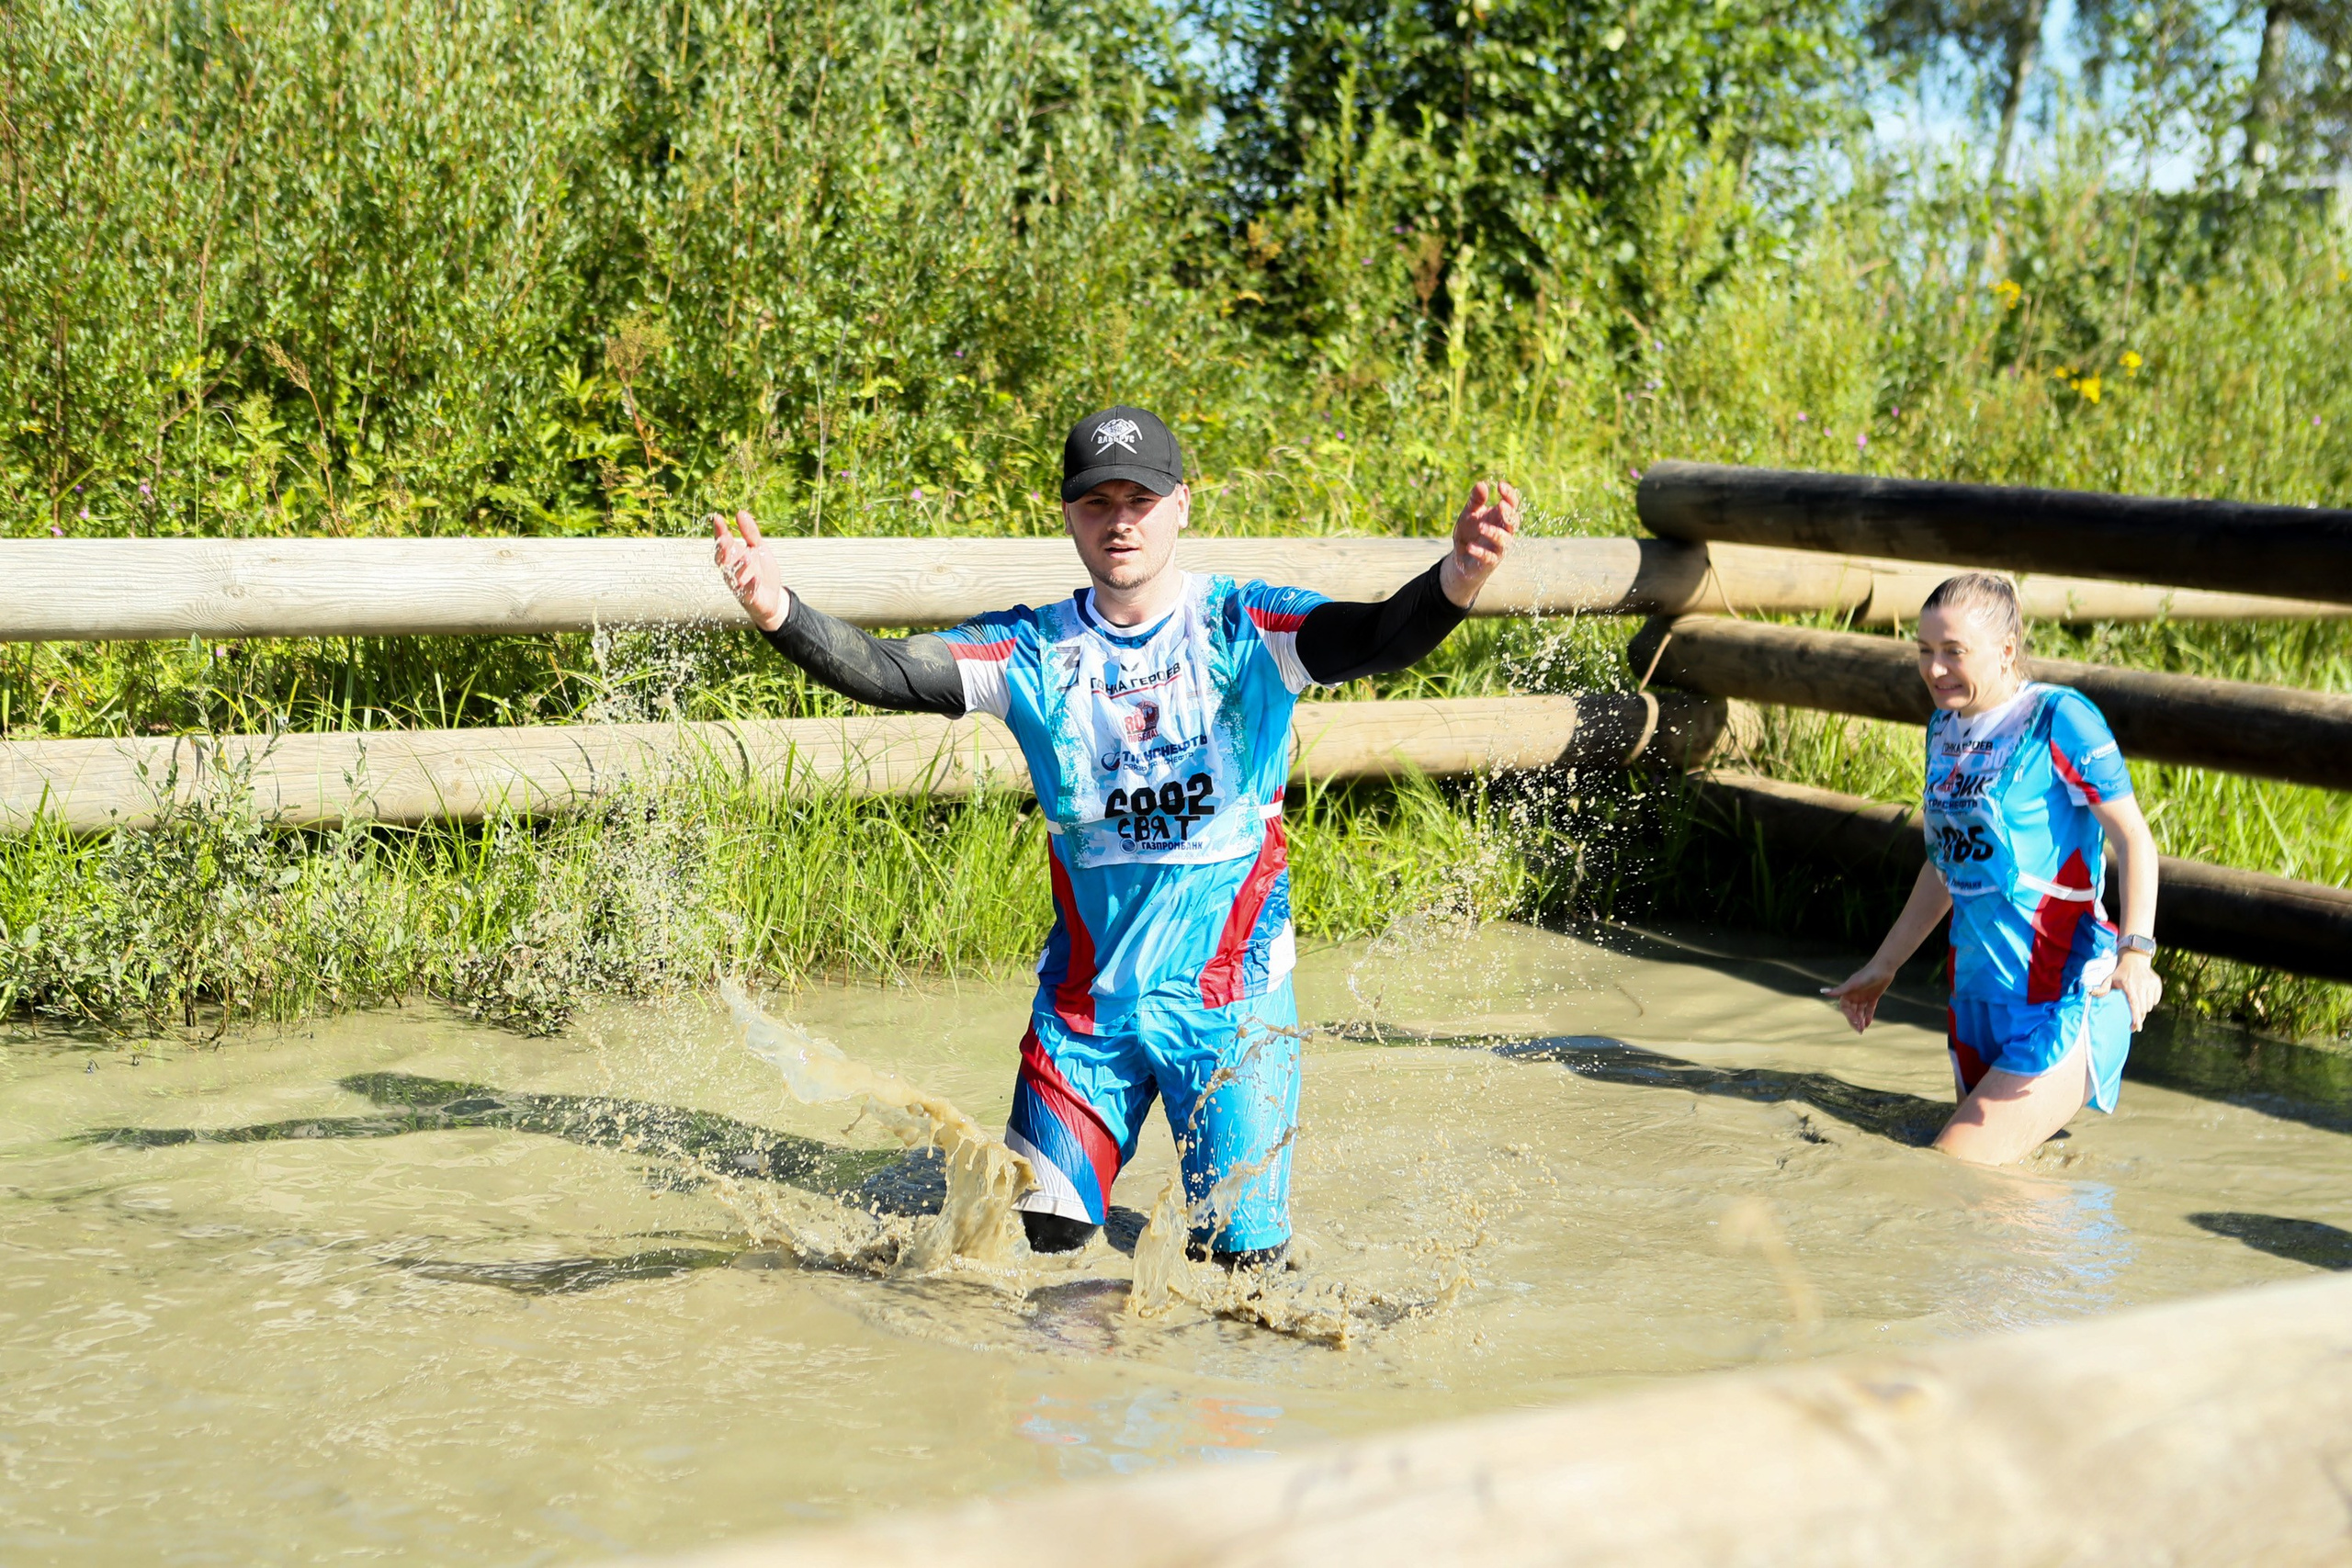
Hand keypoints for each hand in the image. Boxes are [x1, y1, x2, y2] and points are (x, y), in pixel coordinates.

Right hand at [712, 509, 787, 631]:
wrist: (774, 596)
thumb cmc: (762, 570)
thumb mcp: (758, 547)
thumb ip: (750, 532)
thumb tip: (740, 512)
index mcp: (732, 556)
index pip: (722, 542)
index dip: (719, 531)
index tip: (718, 518)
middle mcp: (731, 570)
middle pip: (722, 559)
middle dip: (723, 550)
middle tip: (724, 538)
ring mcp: (739, 585)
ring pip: (734, 576)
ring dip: (739, 567)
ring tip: (746, 556)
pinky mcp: (749, 597)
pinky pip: (747, 592)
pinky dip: (750, 585)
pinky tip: (756, 578)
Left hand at [1438, 480, 1520, 608]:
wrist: (1460, 559)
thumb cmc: (1469, 533)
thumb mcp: (1468, 514)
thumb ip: (1475, 501)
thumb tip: (1482, 484)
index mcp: (1500, 517)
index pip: (1511, 504)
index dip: (1509, 495)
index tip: (1500, 485)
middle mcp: (1503, 532)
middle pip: (1514, 522)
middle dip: (1509, 514)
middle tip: (1500, 505)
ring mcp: (1498, 548)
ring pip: (1504, 541)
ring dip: (1494, 533)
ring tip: (1481, 527)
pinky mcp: (1490, 562)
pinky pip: (1489, 557)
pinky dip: (1480, 552)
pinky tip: (1470, 547)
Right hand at [1821, 963, 1895, 1033]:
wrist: (1883, 968)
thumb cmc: (1866, 975)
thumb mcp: (1852, 984)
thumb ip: (1838, 990)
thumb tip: (1822, 991)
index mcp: (1847, 992)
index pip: (1845, 1008)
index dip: (1849, 1016)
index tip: (1855, 1022)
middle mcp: (1854, 995)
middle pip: (1852, 1011)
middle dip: (1854, 1021)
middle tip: (1859, 1031)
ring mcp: (1863, 996)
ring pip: (1860, 1011)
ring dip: (1860, 1020)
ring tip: (1862, 1030)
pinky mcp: (1873, 997)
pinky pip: (1869, 1009)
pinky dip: (1868, 1016)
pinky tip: (1868, 1024)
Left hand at [2091, 950, 2162, 1029]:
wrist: (2134, 960)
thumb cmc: (2120, 972)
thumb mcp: (2109, 979)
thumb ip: (2102, 989)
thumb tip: (2091, 993)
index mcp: (2129, 986)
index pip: (2134, 1004)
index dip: (2136, 1018)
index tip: (2136, 1028)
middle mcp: (2142, 985)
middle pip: (2143, 1009)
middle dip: (2139, 1018)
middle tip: (2134, 1024)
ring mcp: (2151, 984)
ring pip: (2150, 1006)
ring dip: (2144, 1010)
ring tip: (2137, 1005)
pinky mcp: (2157, 984)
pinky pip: (2156, 1000)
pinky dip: (2151, 1002)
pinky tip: (2144, 997)